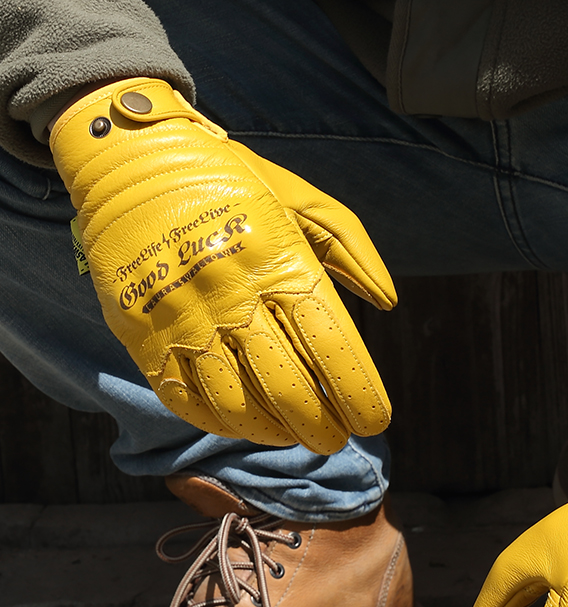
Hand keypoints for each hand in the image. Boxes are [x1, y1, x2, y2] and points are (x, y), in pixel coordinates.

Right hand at [49, 78, 395, 454]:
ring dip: (274, 433)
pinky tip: (246, 426)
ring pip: (236, 404)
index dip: (358, 394)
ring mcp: (183, 319)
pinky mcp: (142, 333)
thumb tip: (388, 304)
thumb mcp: (302, 199)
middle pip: (288, 388)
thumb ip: (352, 249)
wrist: (132, 158)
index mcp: (279, 263)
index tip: (374, 421)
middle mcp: (232, 297)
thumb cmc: (233, 181)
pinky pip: (184, 398)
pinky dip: (220, 423)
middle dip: (321, 427)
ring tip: (295, 436)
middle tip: (335, 441)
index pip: (331, 346)